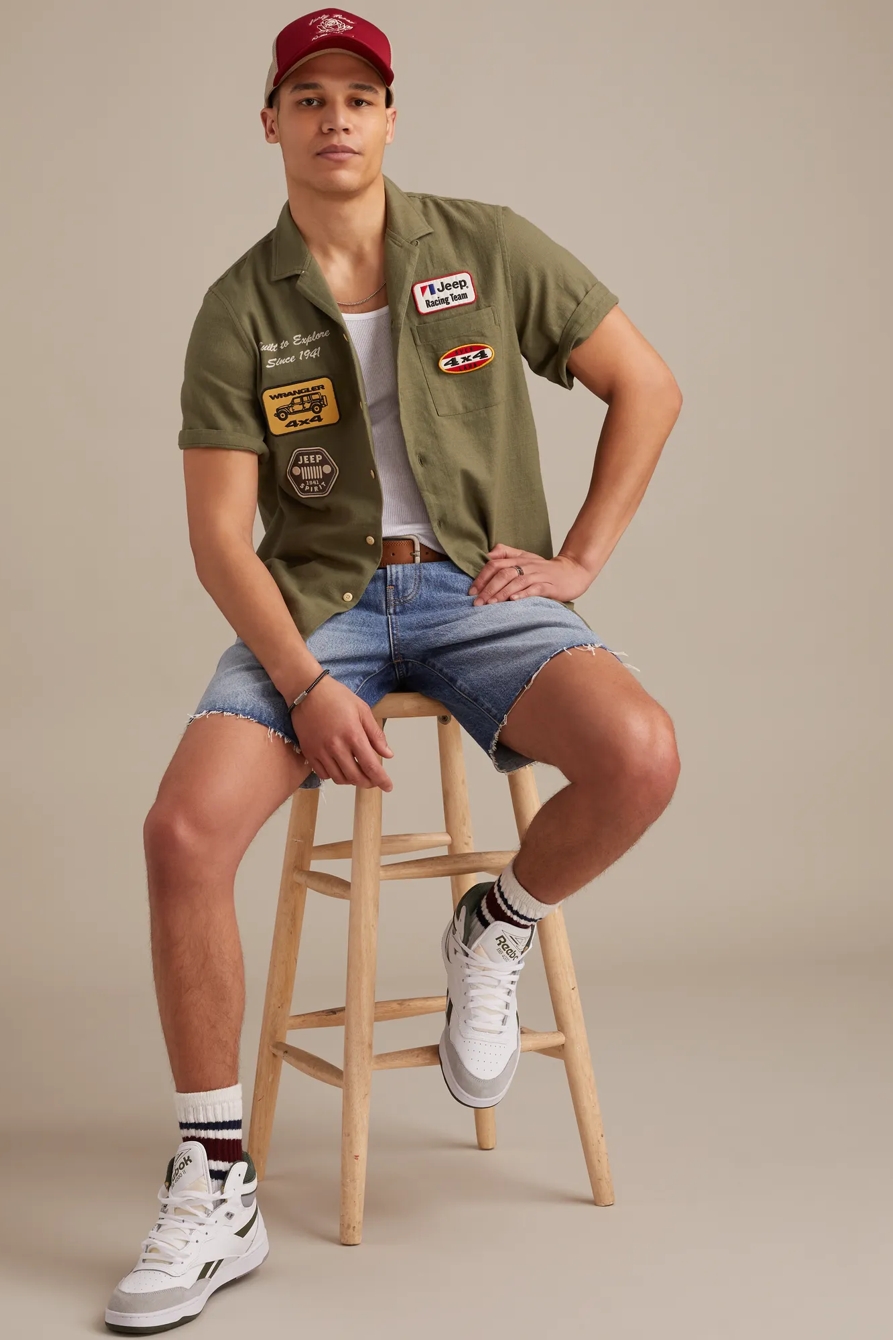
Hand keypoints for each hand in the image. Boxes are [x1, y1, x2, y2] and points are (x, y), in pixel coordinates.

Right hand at [290, 675, 393, 790]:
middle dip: (368, 782)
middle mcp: (336, 747)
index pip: (371, 766)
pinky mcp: (309, 752)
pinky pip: (323, 774)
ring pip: (340, 778)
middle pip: (356, 777)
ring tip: (358, 773)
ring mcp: (321, 751)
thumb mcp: (362, 710)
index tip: (388, 786)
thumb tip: (388, 754)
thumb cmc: (336, 696)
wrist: (306, 691)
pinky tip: (340, 767)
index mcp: (353, 735)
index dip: (381, 780)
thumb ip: (376, 735)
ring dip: (352, 780)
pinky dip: (335, 776)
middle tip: (374, 780)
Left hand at [468, 544, 591, 605]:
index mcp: (518, 559)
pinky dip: (523, 594)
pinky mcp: (549, 586)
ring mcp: (538, 575)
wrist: (573, 571)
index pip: (495, 564)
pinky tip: (513, 600)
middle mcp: (527, 566)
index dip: (481, 577)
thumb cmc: (545, 568)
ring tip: (490, 604)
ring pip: (516, 581)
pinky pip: (534, 588)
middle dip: (488, 588)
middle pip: (503, 573)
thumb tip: (487, 555)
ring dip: (501, 593)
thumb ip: (506, 553)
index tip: (471, 592)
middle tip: (477, 602)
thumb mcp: (525, 557)